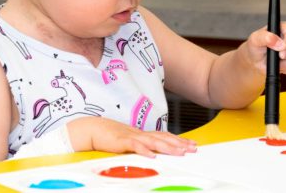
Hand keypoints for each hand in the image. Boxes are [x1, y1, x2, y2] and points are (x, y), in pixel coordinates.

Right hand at [67, 116, 196, 157]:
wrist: (92, 129)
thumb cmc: (109, 136)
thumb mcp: (128, 142)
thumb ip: (140, 145)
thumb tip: (153, 153)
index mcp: (142, 134)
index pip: (164, 136)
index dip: (178, 140)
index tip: (191, 144)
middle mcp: (140, 134)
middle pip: (163, 138)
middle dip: (179, 144)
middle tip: (192, 148)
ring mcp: (131, 137)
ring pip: (153, 142)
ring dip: (168, 147)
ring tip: (180, 152)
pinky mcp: (121, 141)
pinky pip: (135, 146)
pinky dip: (145, 150)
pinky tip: (153, 156)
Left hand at [244, 21, 285, 74]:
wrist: (257, 60)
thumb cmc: (256, 46)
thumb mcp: (255, 39)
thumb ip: (265, 37)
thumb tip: (279, 43)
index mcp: (285, 28)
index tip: (279, 49)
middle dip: (284, 56)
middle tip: (276, 56)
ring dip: (283, 64)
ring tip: (275, 59)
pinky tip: (279, 65)